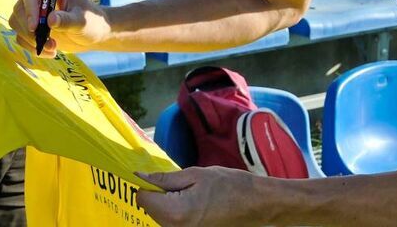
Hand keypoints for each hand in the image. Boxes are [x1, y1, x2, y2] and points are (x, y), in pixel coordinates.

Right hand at [8, 0, 109, 56]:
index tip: (35, 26)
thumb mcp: (83, 21)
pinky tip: (50, 52)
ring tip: (53, 47)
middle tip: (47, 42)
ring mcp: (32, 10)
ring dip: (31, 39)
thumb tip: (50, 20)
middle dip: (30, 29)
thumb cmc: (91, 21)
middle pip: (20, 7)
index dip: (29, 5)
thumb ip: (68, 20)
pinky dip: (31, 47)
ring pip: (16, 22)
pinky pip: (20, 37)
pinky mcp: (30, 26)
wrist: (91, 33)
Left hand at [136, 167, 269, 226]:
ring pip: (162, 217)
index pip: (142, 198)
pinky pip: (174, 223)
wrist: (256, 205)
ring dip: (169, 204)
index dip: (148, 184)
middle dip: (159, 195)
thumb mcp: (196, 175)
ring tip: (192, 194)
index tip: (160, 177)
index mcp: (175, 213)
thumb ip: (166, 179)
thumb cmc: (229, 186)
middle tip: (182, 184)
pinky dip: (179, 212)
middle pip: (151, 209)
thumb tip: (140, 177)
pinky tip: (197, 204)